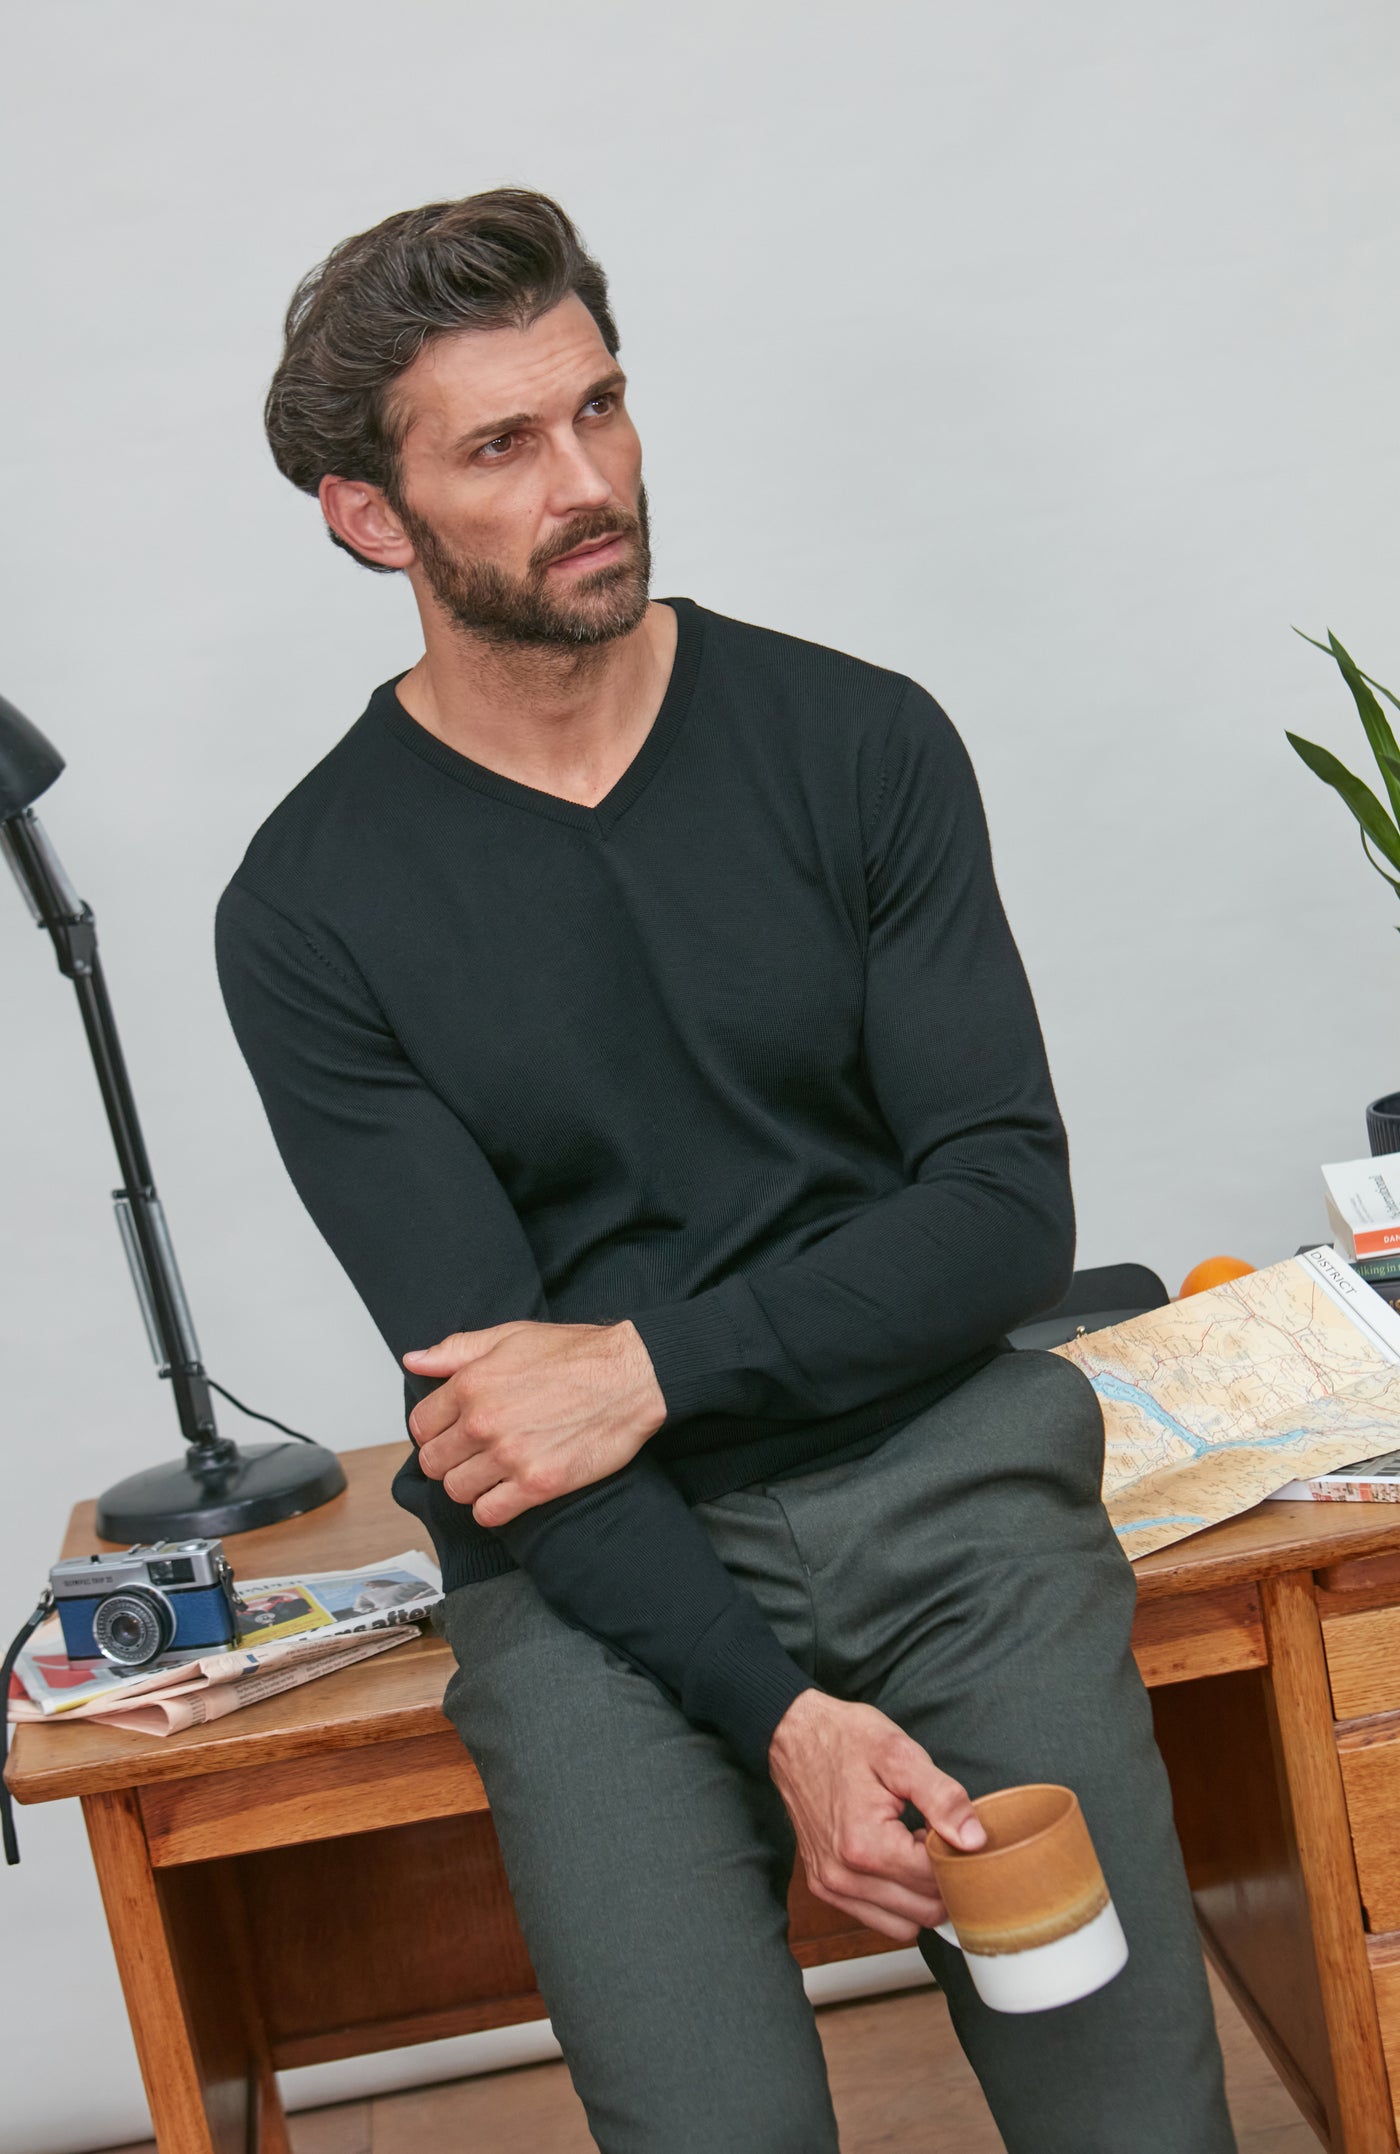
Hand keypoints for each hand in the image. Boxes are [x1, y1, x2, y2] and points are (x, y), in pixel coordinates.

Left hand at [402, 1320, 665, 1528]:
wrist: (632, 1377)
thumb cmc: (576, 1354)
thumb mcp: (510, 1336)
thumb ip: (456, 1350)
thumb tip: (414, 1360)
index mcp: (471, 1384)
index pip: (421, 1425)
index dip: (434, 1431)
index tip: (452, 1432)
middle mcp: (484, 1421)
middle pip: (434, 1463)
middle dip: (449, 1460)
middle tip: (473, 1455)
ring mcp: (510, 1455)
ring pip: (456, 1491)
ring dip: (469, 1486)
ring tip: (492, 1472)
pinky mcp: (538, 1484)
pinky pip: (489, 1513)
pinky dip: (492, 1508)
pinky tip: (507, 1492)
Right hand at [768, 1690, 984, 1942]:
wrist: (792, 1735)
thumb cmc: (844, 1739)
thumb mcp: (900, 1753)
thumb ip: (942, 1798)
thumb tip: (975, 1841)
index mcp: (866, 1846)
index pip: (938, 1882)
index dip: (957, 1855)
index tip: (951, 1826)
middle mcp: (844, 1877)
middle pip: (925, 1912)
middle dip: (942, 1879)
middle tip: (936, 1836)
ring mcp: (831, 1886)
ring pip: (904, 1926)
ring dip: (920, 1895)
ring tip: (914, 1848)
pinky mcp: (824, 1887)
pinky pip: (877, 1919)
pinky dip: (896, 1900)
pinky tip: (894, 1859)